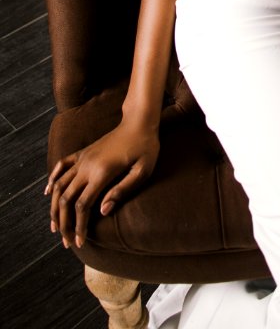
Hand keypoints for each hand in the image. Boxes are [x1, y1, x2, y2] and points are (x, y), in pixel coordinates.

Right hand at [45, 120, 159, 249]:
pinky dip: (52, 179)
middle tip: (66, 242)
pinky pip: (61, 165)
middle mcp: (87, 166)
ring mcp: (83, 158)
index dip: (79, 226)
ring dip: (54, 207)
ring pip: (59, 185)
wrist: (139, 122)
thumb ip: (122, 190)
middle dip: (64, 223)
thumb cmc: (145, 148)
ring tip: (55, 226)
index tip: (80, 243)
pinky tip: (48, 192)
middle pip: (66, 199)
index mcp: (102, 173)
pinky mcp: (83, 152)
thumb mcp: (142, 171)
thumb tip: (102, 211)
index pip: (83, 205)